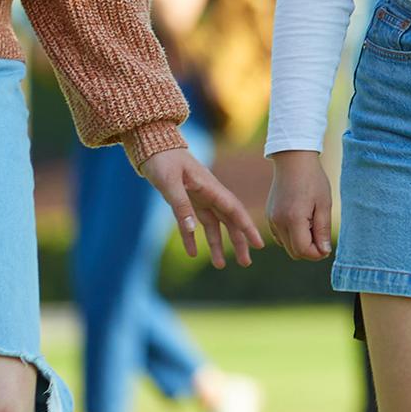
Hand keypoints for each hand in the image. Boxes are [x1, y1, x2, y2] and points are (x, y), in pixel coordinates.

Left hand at [139, 146, 259, 268]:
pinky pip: (192, 223)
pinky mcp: (186, 200)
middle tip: (246, 262)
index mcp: (211, 188)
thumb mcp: (169, 182)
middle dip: (239, 241)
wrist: (152, 145)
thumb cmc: (162, 160)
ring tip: (220, 265)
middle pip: (229, 221)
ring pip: (213, 225)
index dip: (247, 228)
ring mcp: (198, 198)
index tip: (258, 244)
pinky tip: (193, 253)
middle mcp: (209, 194)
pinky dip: (192, 238)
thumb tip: (193, 230)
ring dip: (218, 244)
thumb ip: (180, 205)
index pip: (234, 211)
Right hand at [266, 150, 334, 260]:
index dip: (317, 253)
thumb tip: (324, 251)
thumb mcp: (324, 204)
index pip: (303, 250)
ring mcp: (271, 220)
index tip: (327, 246)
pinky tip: (303, 221)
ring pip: (287, 246)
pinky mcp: (270, 216)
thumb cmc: (313, 179)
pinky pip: (280, 236)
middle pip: (294, 252)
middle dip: (310, 250)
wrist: (293, 160)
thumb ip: (323, 229)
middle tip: (322, 234)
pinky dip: (292, 236)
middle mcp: (278, 222)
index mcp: (293, 219)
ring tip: (313, 223)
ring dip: (301, 243)